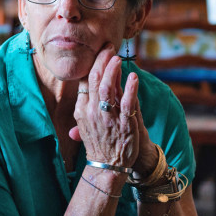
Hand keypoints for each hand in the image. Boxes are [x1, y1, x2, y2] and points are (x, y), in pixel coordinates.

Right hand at [69, 46, 139, 168]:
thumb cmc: (98, 143)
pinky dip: (130, 88)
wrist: (106, 166)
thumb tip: (88, 86)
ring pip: (107, 88)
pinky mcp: (124, 124)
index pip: (85, 82)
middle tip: (109, 48)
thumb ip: (87, 104)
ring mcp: (108, 118)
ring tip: (118, 58)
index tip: (100, 53)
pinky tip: (133, 77)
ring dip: (113, 70)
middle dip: (102, 61)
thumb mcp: (84, 124)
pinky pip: (127, 102)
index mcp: (82, 110)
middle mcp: (92, 112)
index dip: (93, 65)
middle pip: (94, 80)